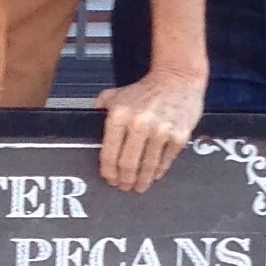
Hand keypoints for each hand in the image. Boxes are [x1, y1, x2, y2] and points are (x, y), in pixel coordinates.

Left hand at [95, 63, 204, 193]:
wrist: (177, 79)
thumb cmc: (146, 90)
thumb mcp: (115, 95)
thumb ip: (99, 112)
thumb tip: (87, 132)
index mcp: (120, 114)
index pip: (109, 152)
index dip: (108, 171)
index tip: (109, 178)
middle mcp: (139, 122)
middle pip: (128, 164)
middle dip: (124, 179)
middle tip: (124, 186)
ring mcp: (161, 130)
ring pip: (147, 166)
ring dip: (142, 180)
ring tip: (139, 185)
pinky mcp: (178, 135)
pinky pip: (166, 161)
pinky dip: (159, 170)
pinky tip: (154, 174)